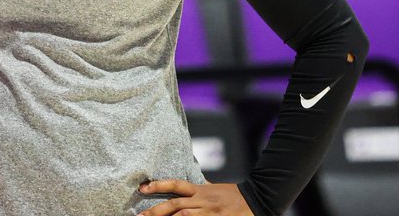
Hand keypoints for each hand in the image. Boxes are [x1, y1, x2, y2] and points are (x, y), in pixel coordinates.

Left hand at [137, 179, 253, 215]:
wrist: (256, 199)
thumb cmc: (233, 195)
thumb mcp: (213, 189)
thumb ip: (198, 190)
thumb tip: (183, 188)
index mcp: (200, 190)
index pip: (176, 185)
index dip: (158, 185)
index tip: (142, 188)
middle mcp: (202, 200)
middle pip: (175, 205)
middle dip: (156, 211)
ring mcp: (209, 212)